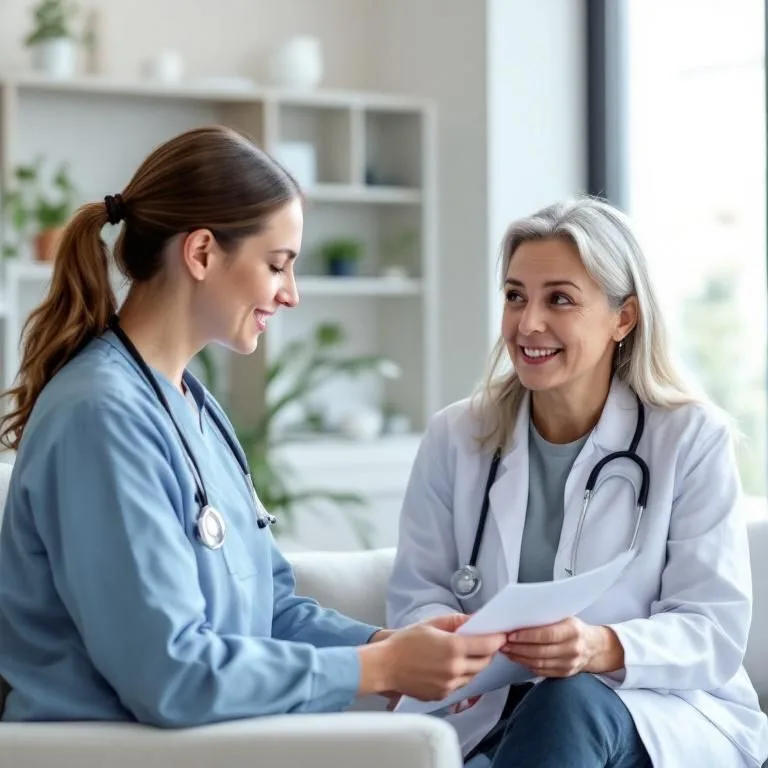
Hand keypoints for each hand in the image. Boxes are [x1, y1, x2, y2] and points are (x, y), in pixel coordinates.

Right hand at [358, 617, 504, 700]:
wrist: (385, 666)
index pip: (487, 645)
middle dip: (487, 652)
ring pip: (474, 675)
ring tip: (464, 654)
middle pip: (485, 662)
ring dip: (475, 664)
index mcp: (453, 649)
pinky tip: (450, 666)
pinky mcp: (442, 696)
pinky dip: (461, 675)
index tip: (500, 634)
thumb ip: (457, 621)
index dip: (497, 639)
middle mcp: (454, 670)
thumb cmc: (405, 642)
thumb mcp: (432, 624)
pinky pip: (461, 685)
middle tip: (483, 642)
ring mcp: (449, 686)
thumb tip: (476, 619)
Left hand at [501, 617, 623, 677]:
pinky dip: (527, 665)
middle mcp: (572, 649)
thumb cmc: (575, 628)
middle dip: (518, 647)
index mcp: (573, 631)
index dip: (527, 636)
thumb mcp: (565, 617)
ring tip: (507, 650)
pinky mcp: (564, 674)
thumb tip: (520, 616)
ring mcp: (569, 664)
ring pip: (539, 663)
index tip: (511, 635)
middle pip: (540, 651)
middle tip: (503, 643)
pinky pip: (541, 671)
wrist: (594, 646)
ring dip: (519, 657)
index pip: (546, 634)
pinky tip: (518, 658)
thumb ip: (546, 618)